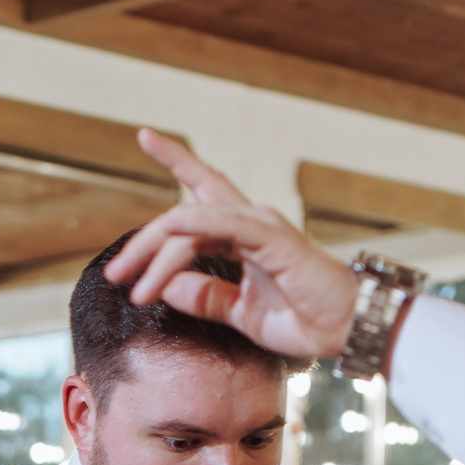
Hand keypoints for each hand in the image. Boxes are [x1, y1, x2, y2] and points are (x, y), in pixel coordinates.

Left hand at [105, 131, 360, 359]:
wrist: (349, 330)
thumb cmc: (307, 320)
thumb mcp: (241, 313)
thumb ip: (206, 297)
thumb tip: (165, 286)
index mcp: (245, 235)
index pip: (203, 191)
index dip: (178, 160)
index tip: (146, 134)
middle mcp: (250, 221)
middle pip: (182, 214)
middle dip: (143, 243)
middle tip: (115, 274)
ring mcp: (261, 225)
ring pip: (190, 224)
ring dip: (155, 253)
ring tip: (130, 284)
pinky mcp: (271, 238)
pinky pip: (219, 227)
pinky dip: (187, 235)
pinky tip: (164, 249)